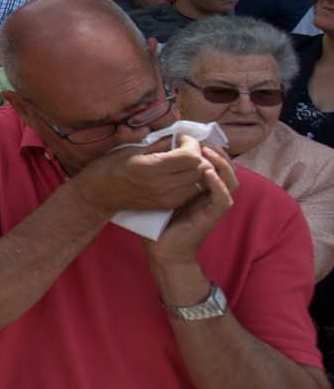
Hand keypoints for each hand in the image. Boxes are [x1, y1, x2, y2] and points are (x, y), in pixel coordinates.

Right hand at [71, 135, 213, 216]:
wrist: (97, 194)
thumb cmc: (108, 167)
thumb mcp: (129, 148)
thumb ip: (157, 143)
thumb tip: (176, 138)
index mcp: (150, 167)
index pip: (190, 157)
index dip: (191, 144)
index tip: (181, 138)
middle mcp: (161, 185)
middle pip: (199, 170)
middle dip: (197, 155)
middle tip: (184, 148)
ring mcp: (165, 197)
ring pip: (199, 182)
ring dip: (196, 170)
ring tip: (184, 162)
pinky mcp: (166, 205)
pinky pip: (191, 192)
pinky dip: (191, 182)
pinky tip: (179, 174)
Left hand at [147, 142, 236, 269]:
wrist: (163, 251)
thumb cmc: (159, 223)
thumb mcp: (163, 193)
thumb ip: (166, 176)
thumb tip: (156, 153)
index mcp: (203, 190)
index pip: (216, 165)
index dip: (211, 150)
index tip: (196, 137)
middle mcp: (213, 196)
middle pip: (228, 169)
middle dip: (219, 152)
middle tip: (203, 140)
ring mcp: (214, 207)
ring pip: (230, 181)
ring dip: (221, 164)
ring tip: (206, 151)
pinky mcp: (212, 217)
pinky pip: (222, 199)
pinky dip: (217, 185)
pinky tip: (207, 173)